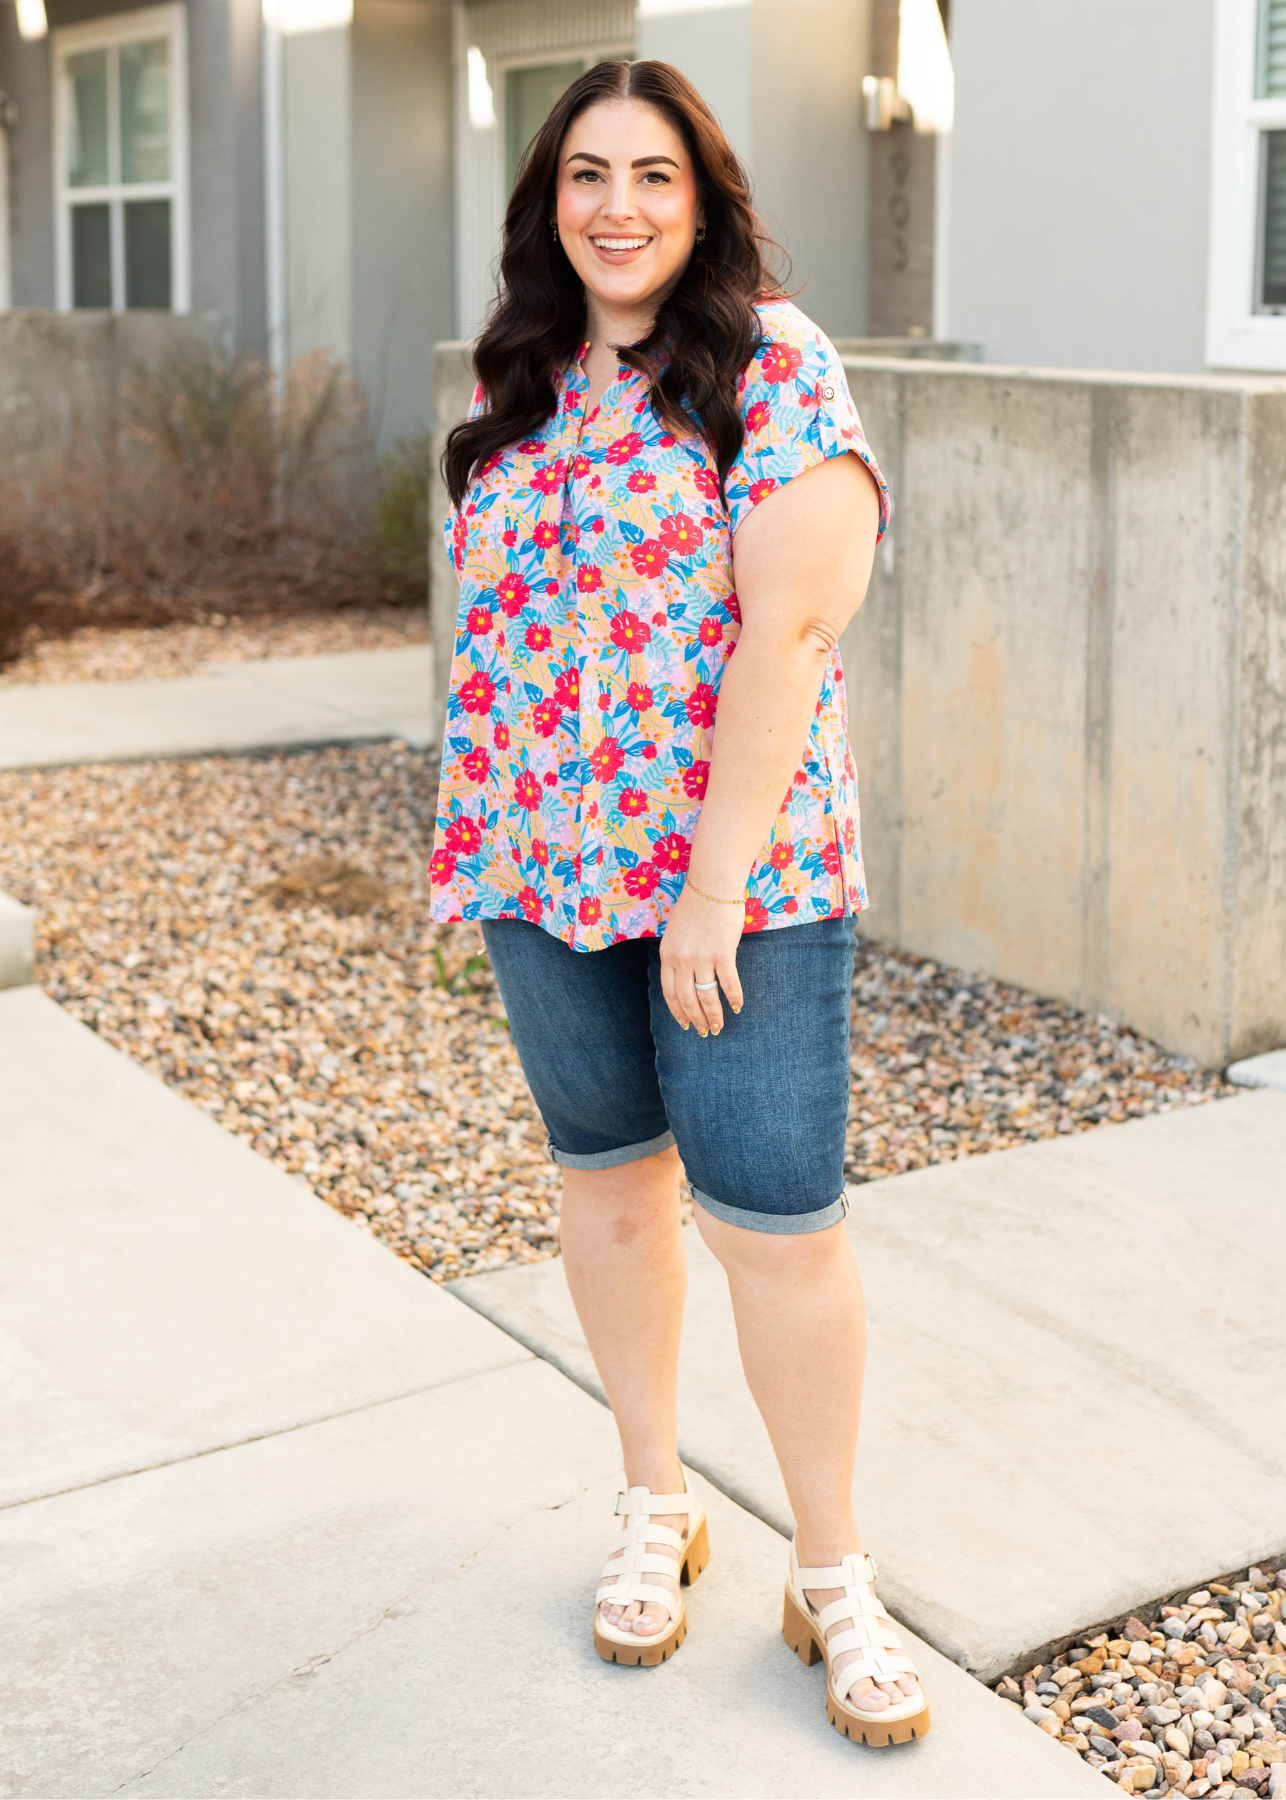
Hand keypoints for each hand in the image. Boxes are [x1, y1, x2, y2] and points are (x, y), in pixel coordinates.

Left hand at [659, 884, 744, 1034]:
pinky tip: (738, 1007)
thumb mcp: (675, 932)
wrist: (712, 885)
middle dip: (696, 1020)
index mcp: (667, 955)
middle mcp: (681, 960)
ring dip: (714, 1015)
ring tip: (719, 1027)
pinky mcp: (722, 953)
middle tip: (706, 1032)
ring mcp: (702, 957)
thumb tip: (684, 976)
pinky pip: (728, 983)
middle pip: (687, 999)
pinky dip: (734, 998)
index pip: (669, 993)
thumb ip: (676, 954)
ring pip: (706, 996)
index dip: (678, 1012)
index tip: (685, 1024)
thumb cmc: (696, 905)